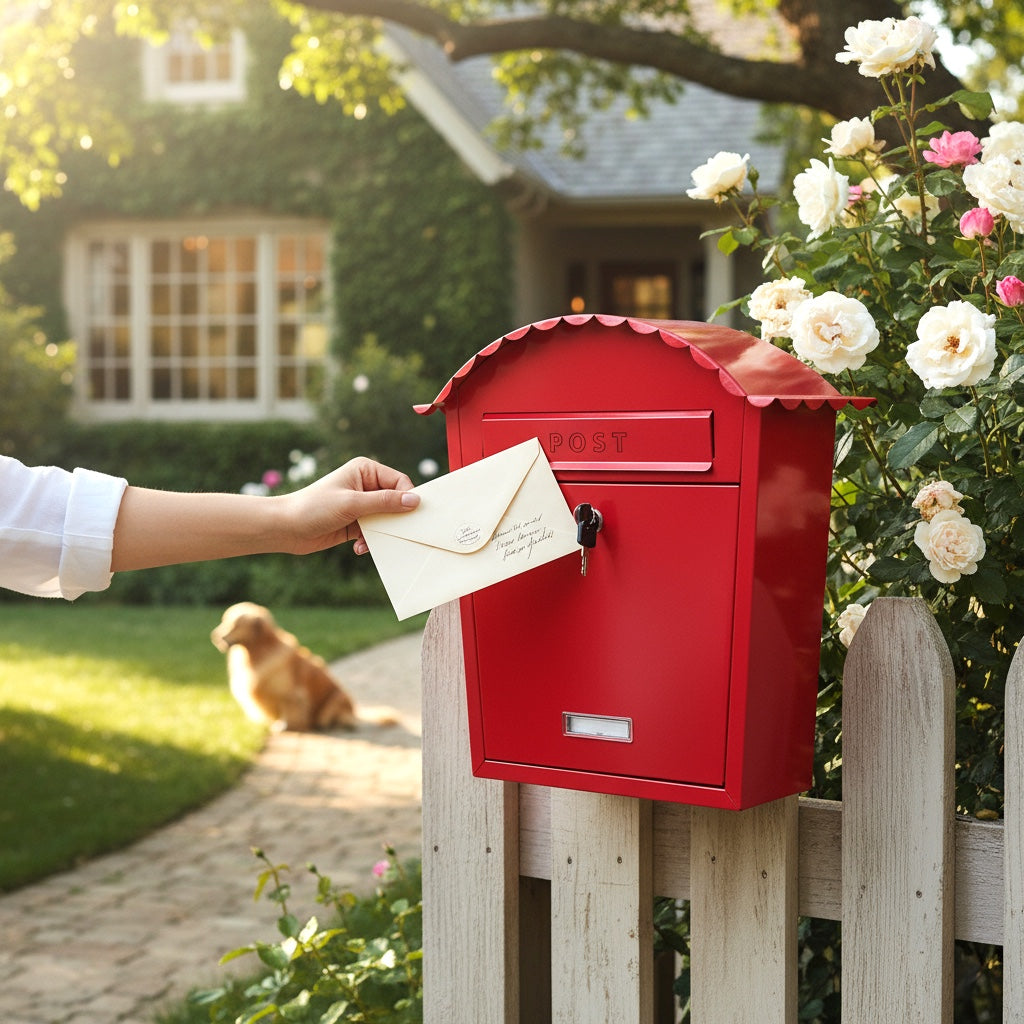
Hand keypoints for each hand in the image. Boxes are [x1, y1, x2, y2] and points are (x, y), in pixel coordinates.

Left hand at [277, 457, 419, 555]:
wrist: (286, 528)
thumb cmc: (314, 507)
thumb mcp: (352, 503)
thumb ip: (384, 502)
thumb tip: (415, 500)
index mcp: (365, 470)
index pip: (399, 481)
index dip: (407, 497)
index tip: (411, 516)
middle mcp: (365, 485)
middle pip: (396, 501)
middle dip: (394, 519)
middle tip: (394, 533)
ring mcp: (361, 505)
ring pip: (387, 519)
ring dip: (381, 533)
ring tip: (367, 542)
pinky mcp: (356, 523)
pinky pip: (375, 532)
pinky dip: (370, 541)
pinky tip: (357, 548)